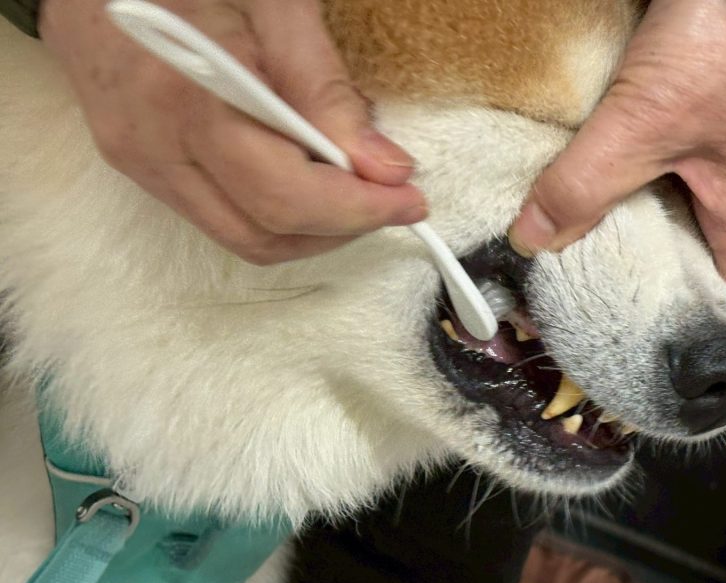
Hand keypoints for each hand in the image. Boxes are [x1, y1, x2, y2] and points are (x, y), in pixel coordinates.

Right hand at [39, 0, 426, 264]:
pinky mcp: (139, 168)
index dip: (358, 211)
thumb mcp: (275, 8)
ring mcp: (139, 164)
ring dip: (309, 229)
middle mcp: (154, 146)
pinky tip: (301, 175)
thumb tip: (383, 168)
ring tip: (349, 189)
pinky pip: (219, 217)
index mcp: (188, 98)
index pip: (285, 197)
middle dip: (339, 229)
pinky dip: (274, 212)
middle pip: (264, 234)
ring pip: (242, 238)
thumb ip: (327, 91)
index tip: (408, 201)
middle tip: (387, 199)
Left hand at [507, 0, 725, 346]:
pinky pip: (642, 182)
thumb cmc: (721, 47)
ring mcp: (702, 162)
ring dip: (621, 250)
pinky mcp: (678, 127)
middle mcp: (725, 198)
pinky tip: (567, 206)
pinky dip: (609, 200)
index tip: (673, 378)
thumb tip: (533, 241)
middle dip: (651, 306)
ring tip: (564, 278)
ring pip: (663, 228)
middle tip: (590, 329)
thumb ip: (588, 183)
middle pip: (696, 275)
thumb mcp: (647, 123)